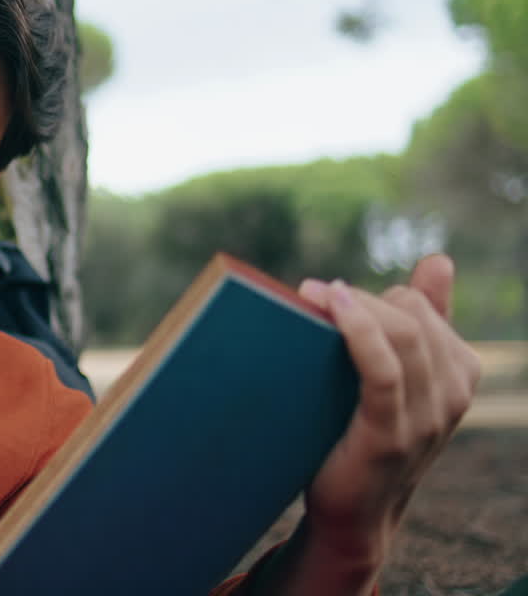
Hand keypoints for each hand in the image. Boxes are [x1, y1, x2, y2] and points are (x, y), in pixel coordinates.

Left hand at [278, 254, 480, 593]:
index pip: (421, 306)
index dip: (374, 296)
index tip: (331, 295)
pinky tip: (330, 308)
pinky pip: (383, 372)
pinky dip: (359, 333)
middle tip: (312, 296)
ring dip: (351, 307)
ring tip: (310, 295)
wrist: (353, 510)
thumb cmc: (366, 432)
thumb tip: (439, 259)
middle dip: (359, 299)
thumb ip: (424, 320)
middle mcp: (453, 392)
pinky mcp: (391, 435)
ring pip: (401, 336)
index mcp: (459, 371)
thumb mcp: (400, 376)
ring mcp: (426, 417)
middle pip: (409, 314)